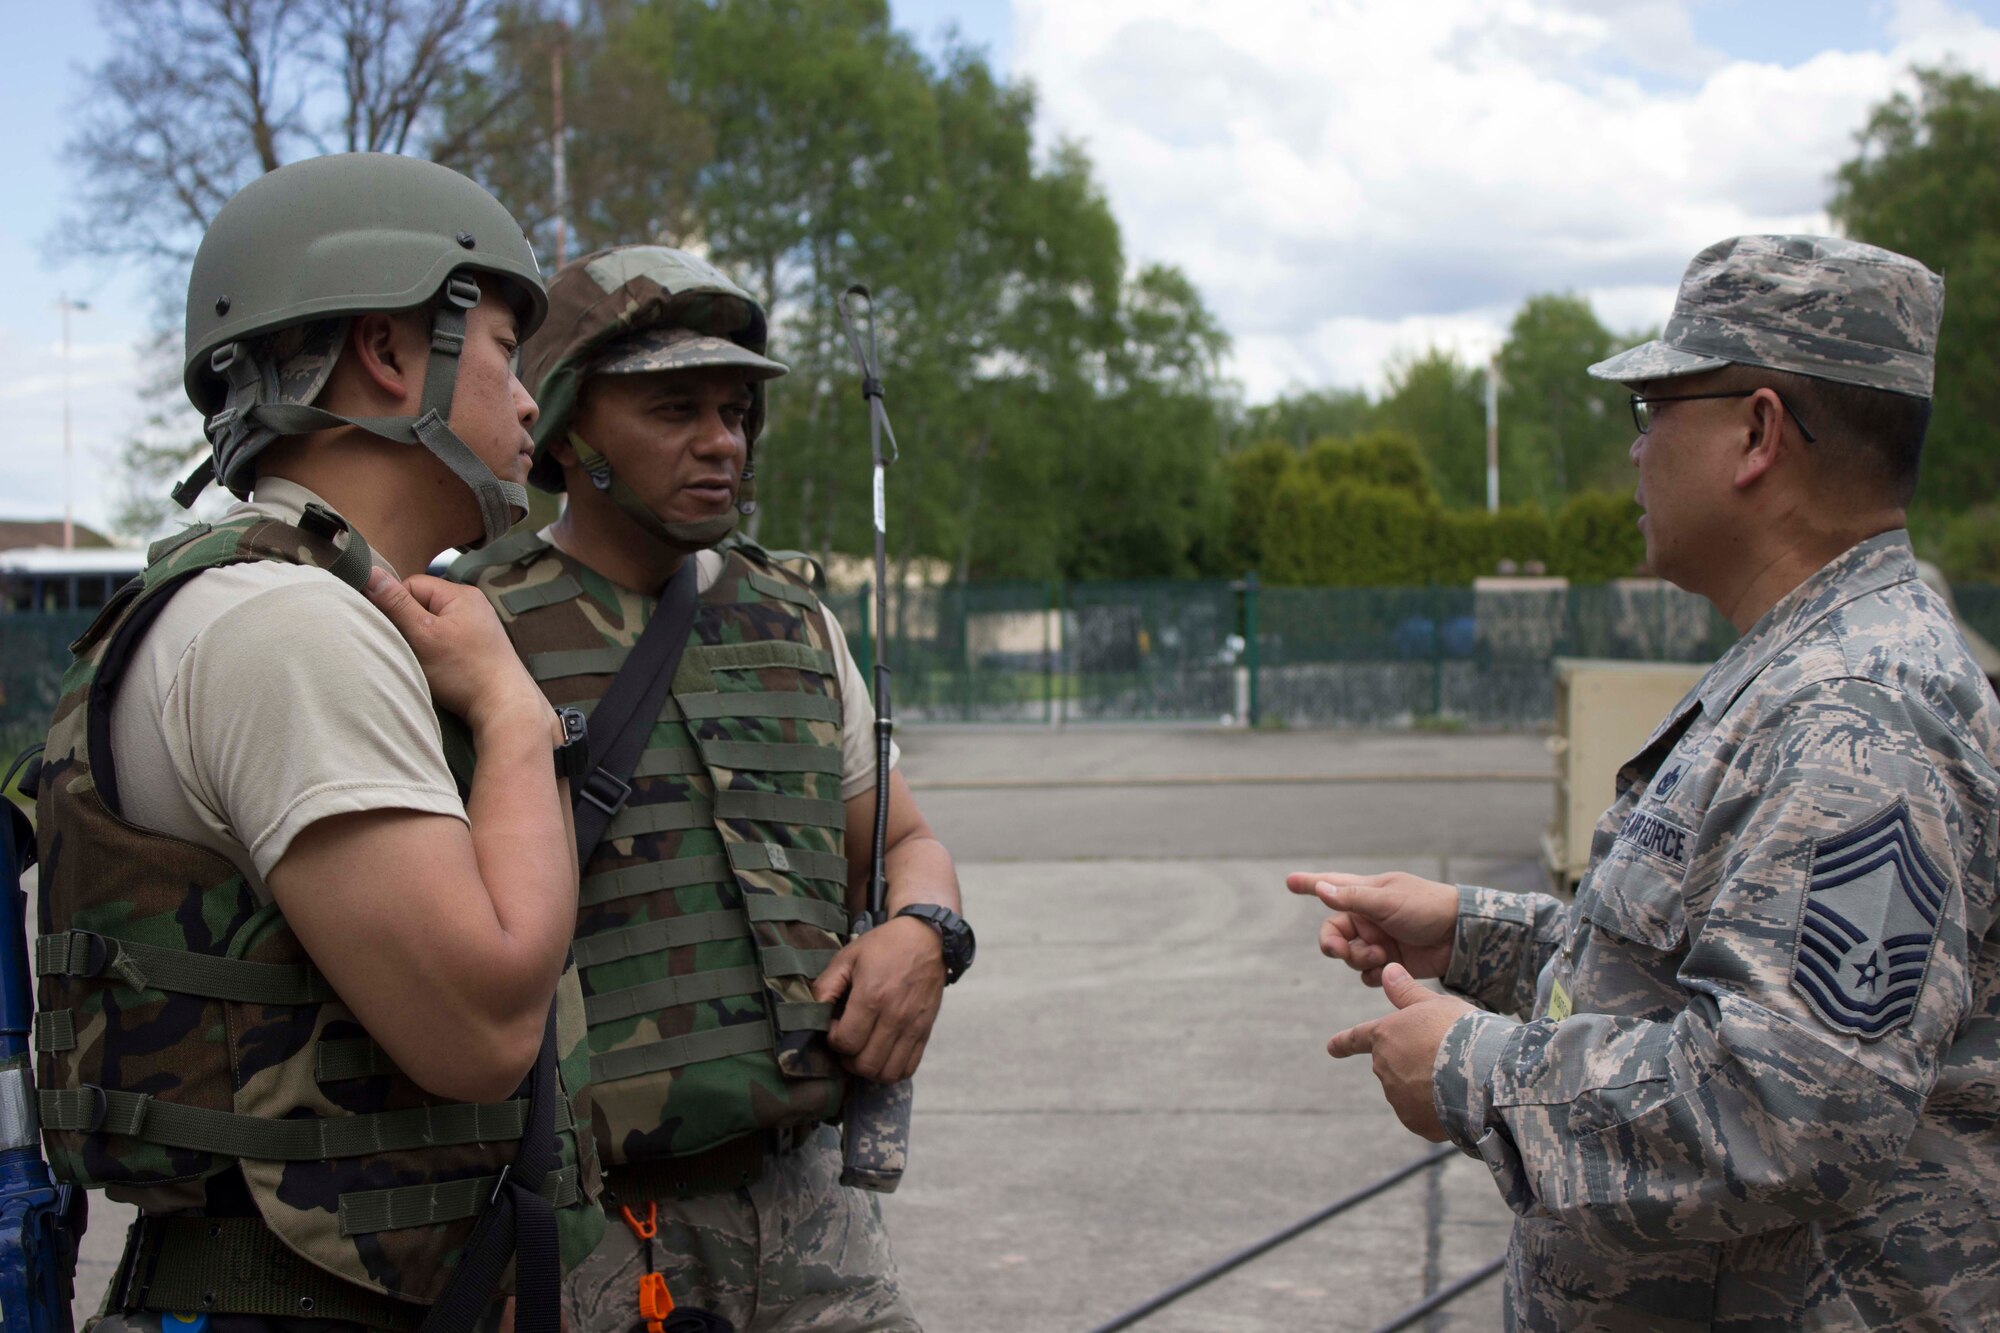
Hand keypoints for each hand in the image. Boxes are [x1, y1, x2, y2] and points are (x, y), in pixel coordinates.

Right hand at [364, 569, 540, 725]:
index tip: (398, 632)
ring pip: (434, 624)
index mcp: (461, 594)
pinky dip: (438, 650)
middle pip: (423, 604)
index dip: (396, 607)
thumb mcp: (423, 635)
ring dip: (423, 640)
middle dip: (410, 624)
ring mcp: (479, 625)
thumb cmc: (465, 672)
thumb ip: (395, 604)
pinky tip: (443, 667)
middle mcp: (473, 604)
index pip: (411, 585)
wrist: (504, 706)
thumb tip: (370, 573)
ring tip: (429, 661)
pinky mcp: (480, 645)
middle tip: (413, 649)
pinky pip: (448, 638)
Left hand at [812, 915, 945, 1082]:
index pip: (846, 1042)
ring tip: (862, 1051)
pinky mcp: (926, 1031)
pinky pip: (908, 1068)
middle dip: (848, 1059)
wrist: (925, 939)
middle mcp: (895, 1017)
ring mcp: (913, 1027)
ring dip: (868, 1069)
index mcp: (872, 997)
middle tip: (845, 1042)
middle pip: (866, 1064)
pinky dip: (891, 1070)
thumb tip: (812, 1013)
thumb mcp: (847, 957)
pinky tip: (881, 1054)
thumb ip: (825, 986)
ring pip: (887, 1073)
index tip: (835, 1025)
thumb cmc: (883, 947)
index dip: (833, 1040)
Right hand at [1287, 869, 1457, 985]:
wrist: (1460, 937)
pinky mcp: (1390, 962)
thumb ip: (1352, 898)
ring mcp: (1378, 940)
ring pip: (1349, 956)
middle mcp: (1368, 917)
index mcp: (1367, 893)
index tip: (1289, 882)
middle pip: (1333, 932)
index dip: (1310, 884)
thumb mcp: (1387, 900)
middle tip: (1339, 951)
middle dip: (1334, 943)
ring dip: (1357, 958)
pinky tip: (1386, 968)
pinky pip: (1366, 973)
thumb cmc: (1427, 907)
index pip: (1332, 886)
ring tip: (1380, 955)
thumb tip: (1320, 889)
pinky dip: (1371, 973)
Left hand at [1327, 963, 1473, 1141]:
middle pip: (1394, 1064)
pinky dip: (1437, 1109)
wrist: (1481, 1073)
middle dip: (1415, 1062)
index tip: (1331, 1047)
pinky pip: (1424, 1114)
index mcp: (1384, 1036)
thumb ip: (1407, 992)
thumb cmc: (1459, 1031)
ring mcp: (1397, 1097)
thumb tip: (1387, 970)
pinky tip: (1458, 1100)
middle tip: (1447, 1055)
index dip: (1344, 1042)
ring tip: (1458, 1076)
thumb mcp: (1434, 1004)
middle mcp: (1383, 1067)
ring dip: (1427, 1085)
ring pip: (1410, 1090)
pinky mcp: (1414, 1121)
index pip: (1357, 1038)